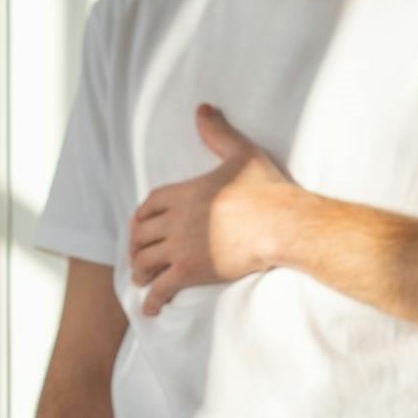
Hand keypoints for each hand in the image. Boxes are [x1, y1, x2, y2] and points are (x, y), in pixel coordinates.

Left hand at [128, 104, 297, 315]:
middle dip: (135, 246)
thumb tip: (203, 108)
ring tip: (141, 280)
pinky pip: (163, 287)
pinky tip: (150, 308)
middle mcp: (176, 219)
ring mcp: (182, 246)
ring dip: (139, 271)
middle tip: (137, 256)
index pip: (149, 205)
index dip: (140, 218)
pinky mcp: (192, 270)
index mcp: (184, 192)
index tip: (139, 227)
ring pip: (146, 260)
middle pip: (142, 234)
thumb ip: (217, 132)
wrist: (282, 224)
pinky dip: (152, 299)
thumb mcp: (240, 153)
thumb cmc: (266, 189)